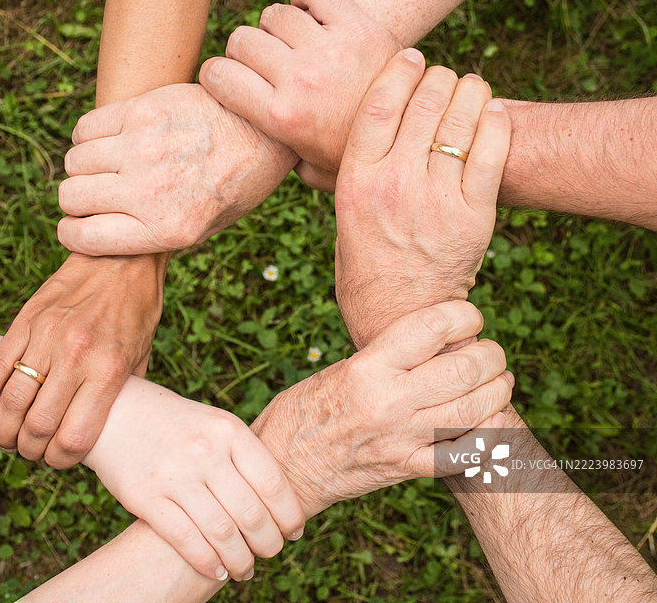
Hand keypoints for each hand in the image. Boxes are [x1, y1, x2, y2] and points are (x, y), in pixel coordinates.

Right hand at [0, 253, 165, 467]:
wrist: (121, 257)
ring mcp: (46, 337)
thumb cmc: (137, 311)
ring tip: (9, 438)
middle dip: (31, 451)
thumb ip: (122, 394)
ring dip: (4, 432)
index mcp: (109, 370)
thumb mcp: (142, 356)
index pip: (74, 437)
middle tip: (33, 451)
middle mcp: (76, 355)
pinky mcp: (25, 321)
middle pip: (37, 426)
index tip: (60, 460)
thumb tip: (108, 432)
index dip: (61, 461)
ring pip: (10, 402)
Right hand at [57, 83, 297, 255]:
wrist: (265, 132)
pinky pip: (86, 128)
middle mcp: (151, 192)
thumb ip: (154, 236)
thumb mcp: (204, 229)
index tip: (77, 226)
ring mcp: (144, 148)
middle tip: (97, 193)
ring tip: (108, 165)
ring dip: (84, 166)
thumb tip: (101, 235)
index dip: (72, 233)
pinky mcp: (143, 111)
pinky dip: (89, 136)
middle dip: (77, 200)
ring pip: (75, 161)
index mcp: (167, 230)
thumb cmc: (234, 185)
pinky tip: (112, 139)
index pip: (84, 238)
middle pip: (71, 197)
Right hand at [83, 377, 304, 582]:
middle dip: (268, 543)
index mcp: (228, 430)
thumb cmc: (176, 423)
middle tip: (271, 553)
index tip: (294, 531)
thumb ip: (243, 455)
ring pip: (222, 533)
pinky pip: (185, 539)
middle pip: (251, 513)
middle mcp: (205, 451)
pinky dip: (207, 562)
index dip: (289, 514)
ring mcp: (174, 475)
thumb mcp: (215, 424)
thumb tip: (280, 501)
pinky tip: (218, 571)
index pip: (272, 482)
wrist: (116, 412)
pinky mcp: (145, 497)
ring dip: (241, 560)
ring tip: (246, 569)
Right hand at [200, 0, 397, 190]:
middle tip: (263, 65)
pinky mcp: (358, 26)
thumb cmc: (356, 156)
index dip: (216, 75)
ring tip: (292, 45)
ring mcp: (330, 49)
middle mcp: (300, 79)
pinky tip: (310, 14)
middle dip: (244, 52)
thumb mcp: (312, 172)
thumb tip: (255, 153)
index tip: (226, 80)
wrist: (415, 135)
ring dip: (277, 28)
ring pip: (275, 14)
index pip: (218, 75)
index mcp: (281, 118)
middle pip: (242, 40)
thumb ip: (279, 160)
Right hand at [251, 301, 512, 516]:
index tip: (471, 317)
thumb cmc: (304, 410)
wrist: (282, 467)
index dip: (464, 315)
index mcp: (367, 367)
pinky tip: (492, 424)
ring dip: (498, 392)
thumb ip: (387, 358)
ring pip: (473, 410)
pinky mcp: (406, 469)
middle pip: (464, 368)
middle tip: (493, 353)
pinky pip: (462, 456)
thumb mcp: (340, 370)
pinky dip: (486, 439)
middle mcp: (388, 400)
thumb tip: (436, 342)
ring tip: (500, 382)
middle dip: (492, 355)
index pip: (432, 327)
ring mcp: (400, 438)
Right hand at [334, 50, 510, 347]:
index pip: (379, 103)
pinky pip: (491, 152)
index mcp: (356, 181)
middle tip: (443, 77)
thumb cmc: (365, 265)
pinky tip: (492, 112)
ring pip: (461, 120)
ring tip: (470, 88)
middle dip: (438, 77)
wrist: (399, 317)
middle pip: (424, 103)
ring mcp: (436, 200)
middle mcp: (395, 184)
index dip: (399, 69)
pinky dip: (495, 122)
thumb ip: (346, 172)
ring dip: (469, 92)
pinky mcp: (473, 217)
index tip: (411, 56)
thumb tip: (347, 129)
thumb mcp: (342, 215)